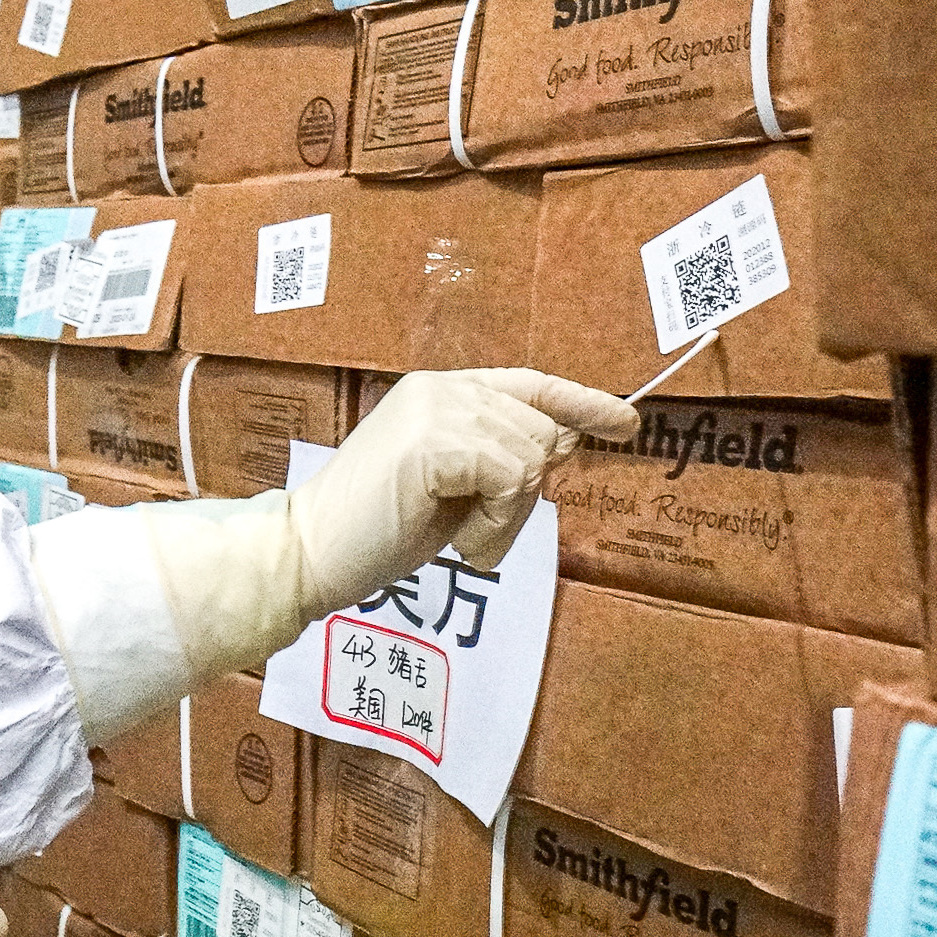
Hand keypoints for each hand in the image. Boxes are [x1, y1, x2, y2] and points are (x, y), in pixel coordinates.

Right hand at [288, 370, 636, 610]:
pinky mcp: (434, 440)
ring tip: (460, 538)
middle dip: (524, 494)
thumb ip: (501, 459)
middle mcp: (442, 387)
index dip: (581, 403)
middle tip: (474, 531)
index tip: (626, 423)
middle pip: (541, 431)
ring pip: (531, 458)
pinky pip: (510, 479)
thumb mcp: (456, 488)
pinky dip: (495, 523)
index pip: (530, 385)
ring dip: (507, 518)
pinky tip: (459, 541)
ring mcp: (437, 408)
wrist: (310, 551)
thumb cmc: (377, 529)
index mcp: (443, 391)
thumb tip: (567, 440)